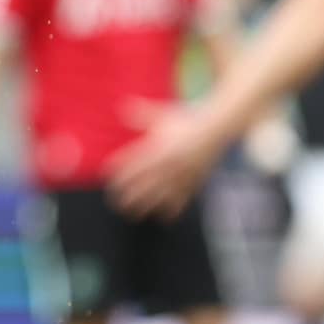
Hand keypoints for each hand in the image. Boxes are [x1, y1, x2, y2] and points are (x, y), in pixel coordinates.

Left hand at [107, 102, 224, 219]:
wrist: (216, 129)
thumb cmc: (186, 121)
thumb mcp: (163, 115)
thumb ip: (141, 115)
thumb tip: (121, 106)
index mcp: (158, 149)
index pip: (132, 164)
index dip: (118, 172)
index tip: (106, 176)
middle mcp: (168, 165)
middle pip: (142, 186)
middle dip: (127, 195)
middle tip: (114, 201)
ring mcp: (181, 176)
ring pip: (159, 198)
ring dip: (144, 207)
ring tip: (132, 214)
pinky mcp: (193, 183)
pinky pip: (181, 201)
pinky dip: (170, 211)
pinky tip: (161, 217)